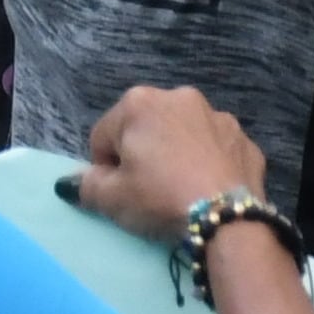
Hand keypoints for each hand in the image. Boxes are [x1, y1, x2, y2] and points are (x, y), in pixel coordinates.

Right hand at [69, 84, 268, 239]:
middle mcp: (179, 97)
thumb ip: (86, 186)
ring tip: (179, 190)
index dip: (104, 168)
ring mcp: (216, 114)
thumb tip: (70, 182)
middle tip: (146, 191)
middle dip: (141, 155)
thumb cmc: (160, 199)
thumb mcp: (112, 200)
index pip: (103, 136)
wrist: (226, 216)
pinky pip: (213, 147)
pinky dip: (207, 162)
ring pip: (182, 134)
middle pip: (144, 129)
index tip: (118, 192)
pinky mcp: (242, 135)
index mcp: (139, 104)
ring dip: (175, 154)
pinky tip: (207, 188)